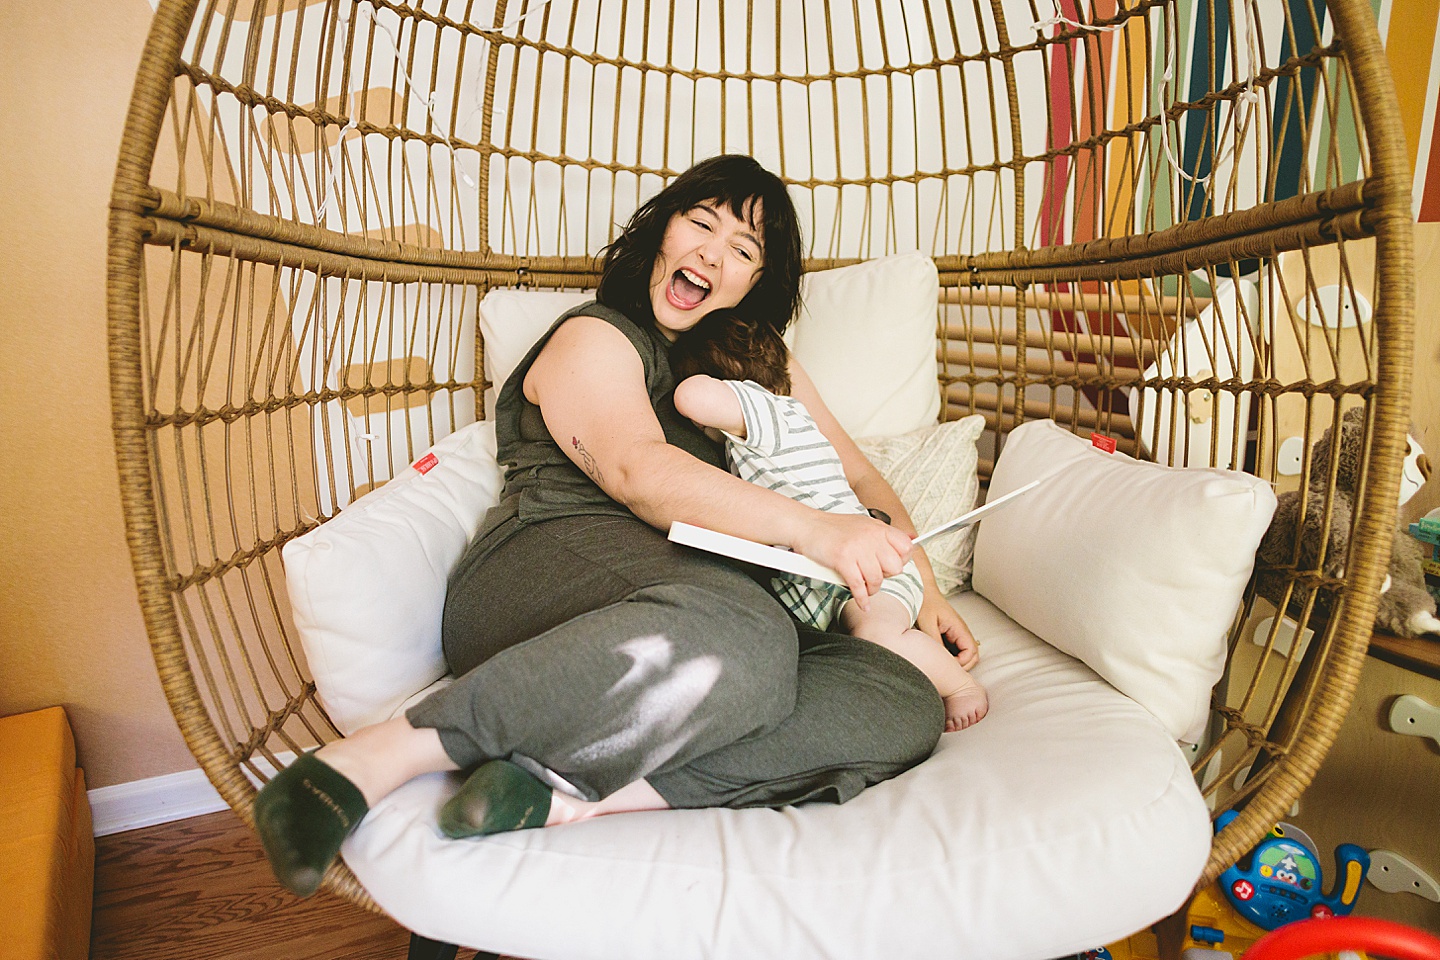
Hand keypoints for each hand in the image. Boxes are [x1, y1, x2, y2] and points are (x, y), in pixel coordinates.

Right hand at [793, 511, 912, 609]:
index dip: (901, 560)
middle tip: (874, 575)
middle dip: (886, 576)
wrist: (807, 526)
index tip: (891, 565)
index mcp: (878, 528)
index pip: (906, 547)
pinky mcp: (843, 560)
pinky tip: (863, 603)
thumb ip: (884, 536)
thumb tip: (910, 544)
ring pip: (877, 580)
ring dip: (871, 589)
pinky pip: (858, 587)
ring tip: (865, 588)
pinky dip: (862, 599)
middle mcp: (871, 537)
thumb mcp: (864, 524)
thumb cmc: (833, 528)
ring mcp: (857, 548)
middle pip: (895, 567)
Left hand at [917, 591, 979, 669]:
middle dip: (962, 666)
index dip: (961, 663)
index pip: (971, 652)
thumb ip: (934, 640)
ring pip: (966, 654)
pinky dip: (952, 657)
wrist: (921, 591)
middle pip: (973, 656)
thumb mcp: (927, 623)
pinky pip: (957, 650)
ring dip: (957, 662)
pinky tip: (939, 657)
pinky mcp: (950, 634)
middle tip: (945, 669)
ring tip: (941, 664)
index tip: (946, 665)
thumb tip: (940, 658)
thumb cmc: (924, 603)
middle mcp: (961, 631)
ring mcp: (957, 633)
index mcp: (959, 628)